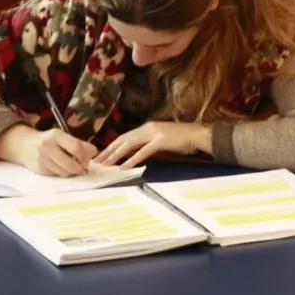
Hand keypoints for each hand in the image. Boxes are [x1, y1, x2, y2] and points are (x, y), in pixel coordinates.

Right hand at [0, 125, 97, 176]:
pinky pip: (57, 175)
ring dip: (72, 172)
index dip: (84, 156)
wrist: (23, 145)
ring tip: (71, 166)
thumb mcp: (62, 137)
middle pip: (71, 164)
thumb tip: (95, 152)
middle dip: (80, 168)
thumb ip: (80, 144)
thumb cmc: (48, 140)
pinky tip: (61, 167)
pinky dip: (62, 173)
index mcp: (56, 135)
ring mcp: (43, 158)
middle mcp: (48, 146)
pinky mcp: (40, 169)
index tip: (87, 158)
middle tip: (82, 167)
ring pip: (65, 172)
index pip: (76, 147)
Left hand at [95, 122, 211, 168]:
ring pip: (129, 144)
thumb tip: (133, 154)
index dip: (111, 146)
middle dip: (108, 150)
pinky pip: (142, 152)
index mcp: (146, 127)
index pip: (124, 137)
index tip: (101, 155)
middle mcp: (147, 128)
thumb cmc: (181, 140)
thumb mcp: (160, 140)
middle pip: (122, 139)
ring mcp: (154, 133)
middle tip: (97, 161)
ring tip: (105, 164)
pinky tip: (123, 167)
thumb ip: (147, 144)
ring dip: (115, 155)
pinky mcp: (160, 141)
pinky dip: (131, 159)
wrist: (198, 135)